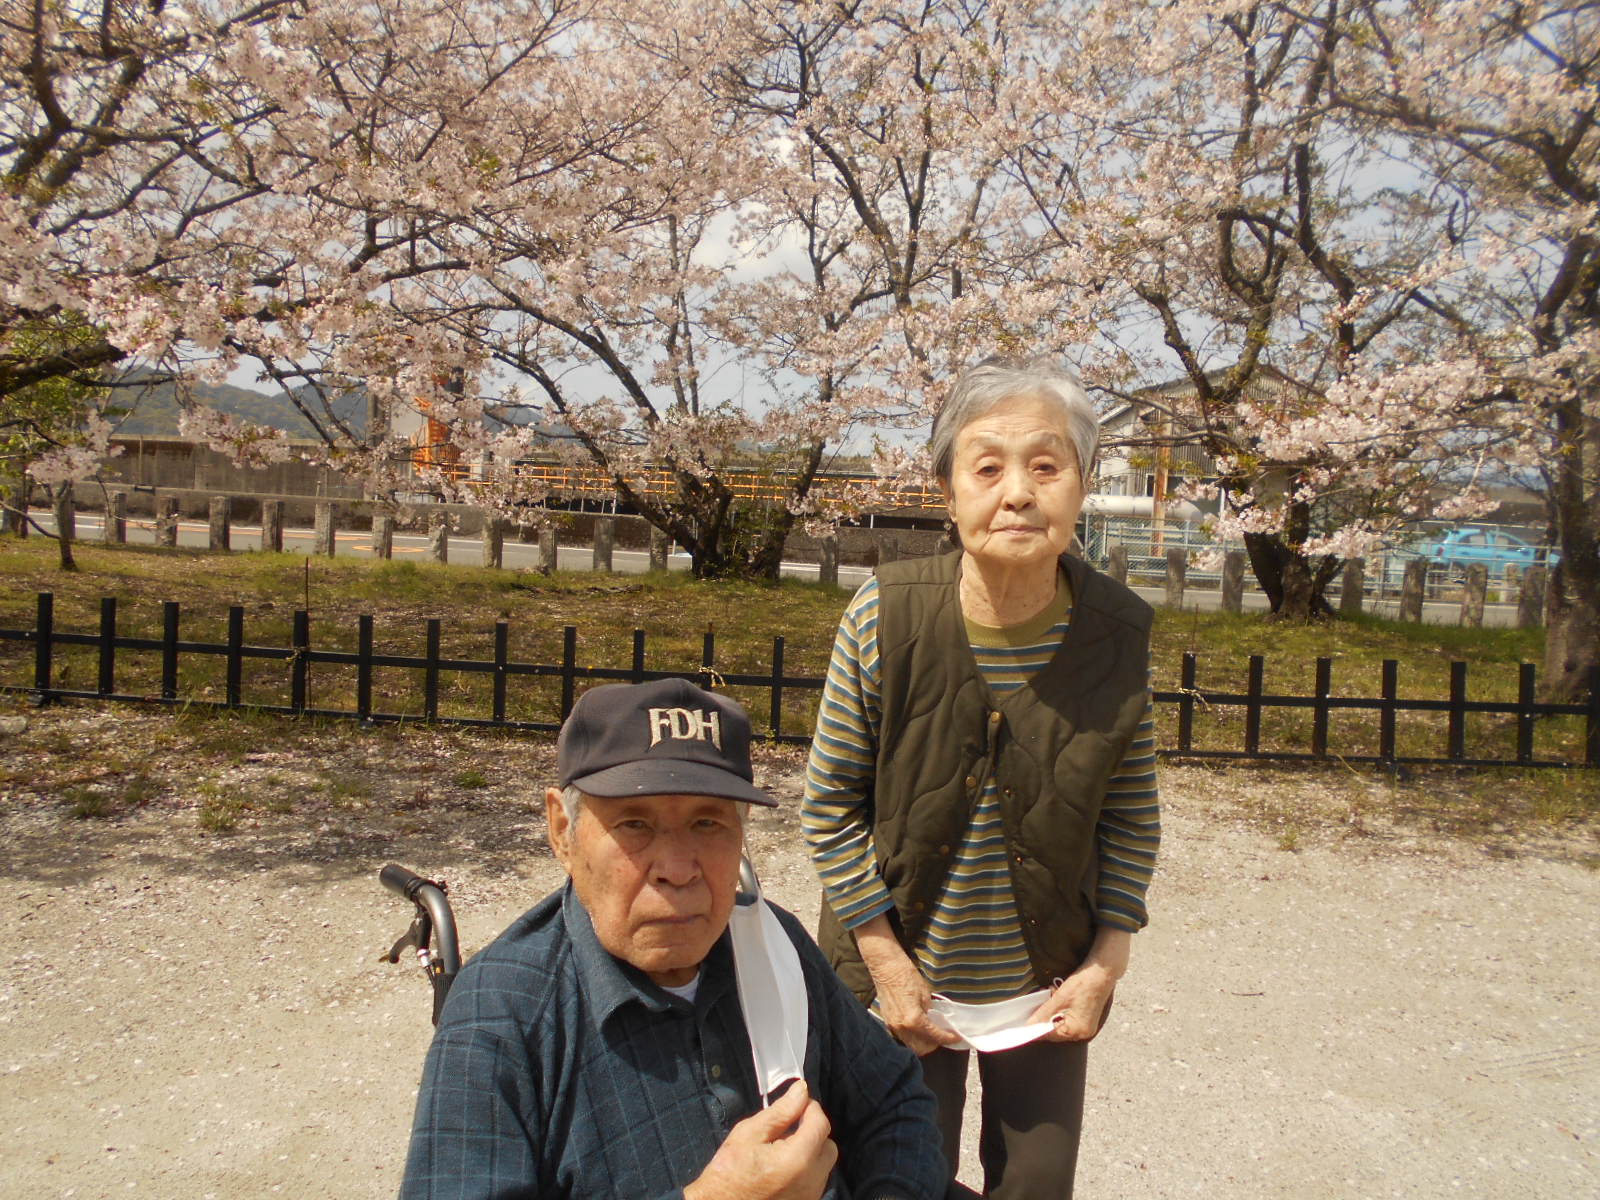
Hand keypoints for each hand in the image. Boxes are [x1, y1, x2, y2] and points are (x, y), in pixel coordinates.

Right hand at [684, 1081, 837, 1199]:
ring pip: (824, 1163)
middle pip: (827, 1145)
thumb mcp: (750, 1134)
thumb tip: (800, 1091)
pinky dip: (806, 1167)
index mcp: (797, 1159)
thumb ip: (780, 1111)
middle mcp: (810, 1181)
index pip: (820, 1124)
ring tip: (781, 1148)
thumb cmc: (729, 1173)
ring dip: (809, 1149)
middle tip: (788, 1126)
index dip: (810, 1108)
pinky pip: (815, 1179)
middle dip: (812, 1130)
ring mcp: (810, 1195)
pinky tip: (782, 1165)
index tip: (797, 1103)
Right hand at [854, 916, 961, 1055]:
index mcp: (913, 1020)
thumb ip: (930, 1012)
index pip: (935, 1036)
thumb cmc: (906, 976)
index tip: (956, 1037)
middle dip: (935, 1044)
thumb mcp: (925, 994)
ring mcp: (893, 1026)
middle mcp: (902, 1027)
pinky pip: (903, 1037)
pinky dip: (913, 1037)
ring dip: (924, 1042)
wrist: (886, 967)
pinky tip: (920, 1028)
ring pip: (911, 1044)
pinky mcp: (888, 1022)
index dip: (948, 1038)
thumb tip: (935, 1022)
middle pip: (922, 1048)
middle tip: (945, 1036)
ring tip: (933, 1033)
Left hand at [1027, 965, 1115, 1041]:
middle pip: (1055, 1031)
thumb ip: (1043, 1014)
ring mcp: (1086, 1027)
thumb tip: (1029, 1025)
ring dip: (1051, 1014)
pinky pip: (1068, 1020)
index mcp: (1077, 1031)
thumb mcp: (1059, 998)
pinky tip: (1058, 998)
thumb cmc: (1083, 984)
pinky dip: (1060, 1011)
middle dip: (1044, 1019)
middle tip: (1034, 1008)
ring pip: (1060, 1024)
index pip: (1050, 1035)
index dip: (1036, 1029)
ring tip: (1050, 997)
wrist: (1101, 972)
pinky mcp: (1087, 1019)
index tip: (1023, 1025)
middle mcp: (1083, 1033)